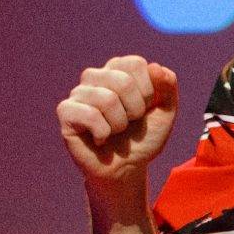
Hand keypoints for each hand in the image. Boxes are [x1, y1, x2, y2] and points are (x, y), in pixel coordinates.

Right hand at [58, 55, 179, 190]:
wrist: (126, 170)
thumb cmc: (142, 139)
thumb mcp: (165, 113)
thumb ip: (168, 87)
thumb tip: (155, 68)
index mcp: (117, 70)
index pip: (136, 64)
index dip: (148, 92)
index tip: (144, 109)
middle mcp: (95, 76)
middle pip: (123, 81)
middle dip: (135, 110)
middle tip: (129, 123)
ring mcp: (78, 93)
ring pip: (107, 99)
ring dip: (119, 124)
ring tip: (114, 132)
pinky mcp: (66, 112)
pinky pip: (89, 115)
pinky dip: (103, 132)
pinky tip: (100, 139)